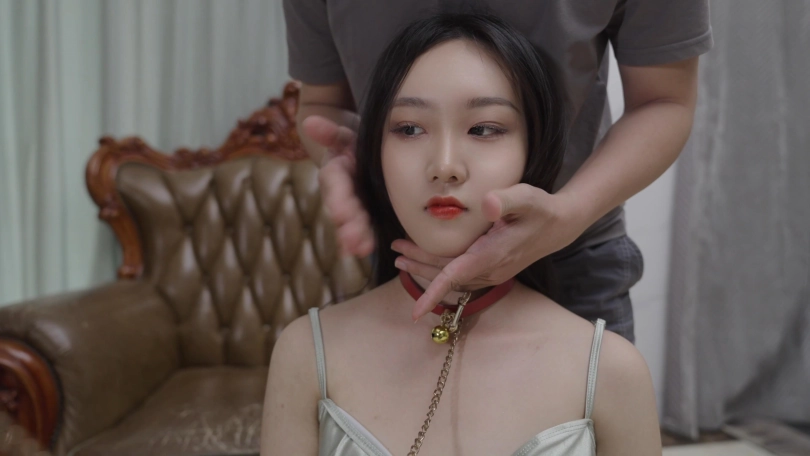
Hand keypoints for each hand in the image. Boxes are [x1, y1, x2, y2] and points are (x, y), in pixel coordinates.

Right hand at [301, 115, 374, 256]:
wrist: (355, 149)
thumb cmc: (352, 141)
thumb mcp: (343, 134)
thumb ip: (328, 131)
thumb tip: (309, 122)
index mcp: (336, 171)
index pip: (335, 184)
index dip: (338, 199)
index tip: (342, 214)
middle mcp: (340, 190)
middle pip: (343, 208)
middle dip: (348, 224)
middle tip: (355, 239)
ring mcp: (350, 203)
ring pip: (349, 222)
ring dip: (353, 236)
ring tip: (361, 249)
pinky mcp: (362, 211)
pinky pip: (360, 227)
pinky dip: (359, 240)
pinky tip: (363, 251)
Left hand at [392, 183, 586, 320]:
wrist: (559, 225)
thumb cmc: (540, 209)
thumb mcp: (526, 197)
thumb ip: (505, 200)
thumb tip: (486, 203)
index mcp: (492, 255)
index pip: (455, 276)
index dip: (432, 293)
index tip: (414, 313)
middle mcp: (490, 270)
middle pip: (445, 275)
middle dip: (418, 265)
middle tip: (395, 250)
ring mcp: (491, 273)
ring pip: (451, 276)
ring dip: (425, 267)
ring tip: (402, 256)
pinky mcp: (492, 270)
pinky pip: (459, 275)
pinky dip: (439, 269)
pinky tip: (427, 260)